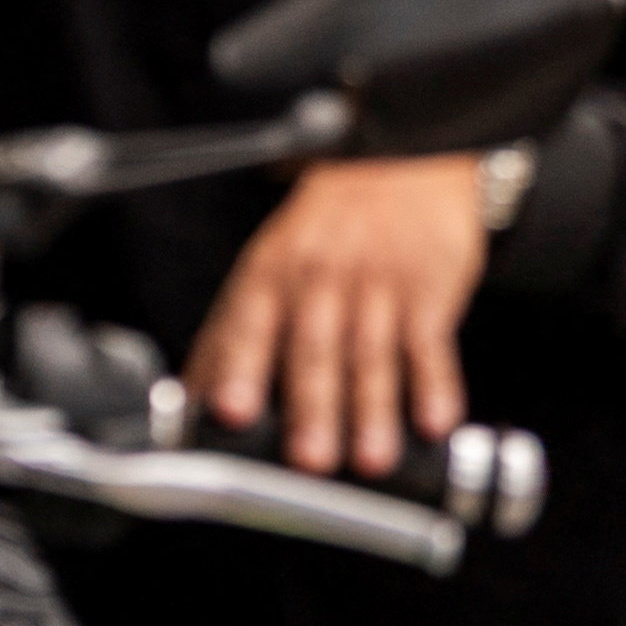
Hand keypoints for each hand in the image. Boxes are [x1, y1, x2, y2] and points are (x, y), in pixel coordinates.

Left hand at [186, 157, 487, 480]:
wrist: (401, 165)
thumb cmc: (322, 235)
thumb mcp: (267, 269)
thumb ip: (233, 335)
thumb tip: (189, 403)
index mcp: (268, 275)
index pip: (246, 324)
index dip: (236, 367)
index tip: (228, 411)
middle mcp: (318, 280)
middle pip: (313, 348)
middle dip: (310, 407)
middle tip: (307, 460)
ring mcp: (376, 286)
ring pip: (371, 354)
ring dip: (372, 411)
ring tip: (370, 460)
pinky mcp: (429, 291)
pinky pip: (431, 344)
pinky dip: (436, 385)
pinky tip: (436, 423)